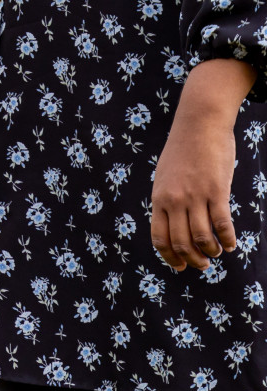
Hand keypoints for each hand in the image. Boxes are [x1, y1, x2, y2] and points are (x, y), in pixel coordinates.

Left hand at [150, 59, 252, 270]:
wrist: (198, 125)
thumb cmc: (184, 151)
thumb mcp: (165, 177)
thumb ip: (167, 199)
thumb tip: (173, 222)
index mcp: (158, 198)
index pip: (159, 237)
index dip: (169, 256)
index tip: (180, 266)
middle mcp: (174, 200)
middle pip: (181, 242)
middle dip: (193, 260)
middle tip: (203, 265)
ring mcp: (194, 196)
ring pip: (202, 237)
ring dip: (211, 252)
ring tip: (218, 253)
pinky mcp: (216, 190)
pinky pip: (221, 224)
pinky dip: (227, 239)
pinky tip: (232, 244)